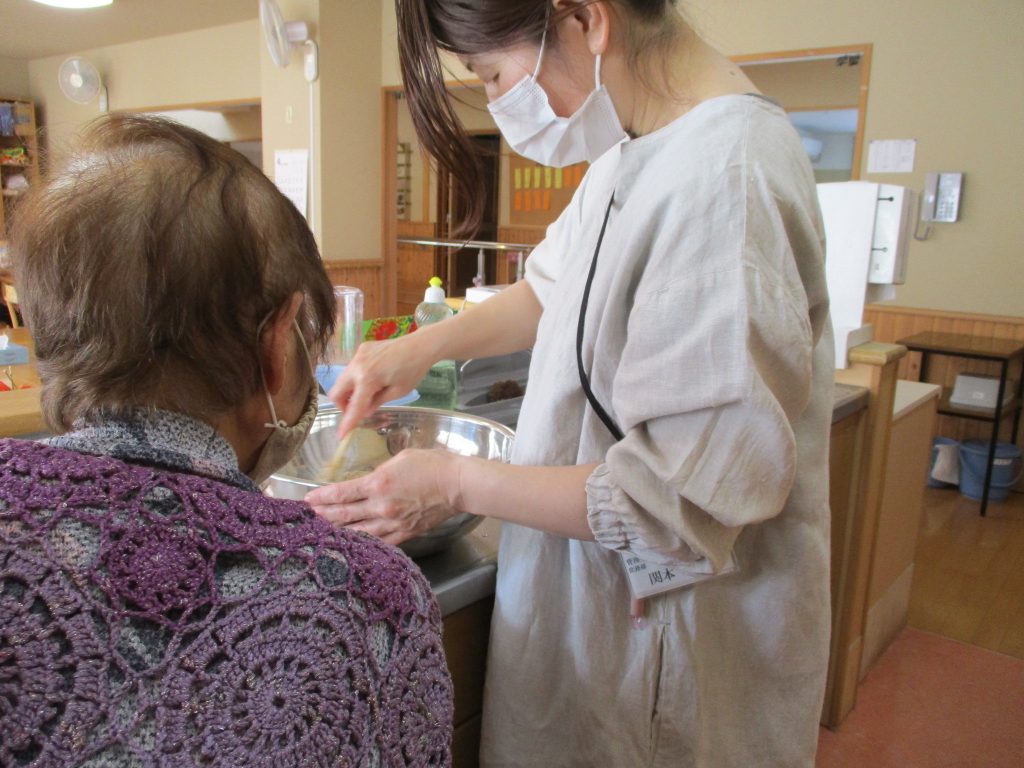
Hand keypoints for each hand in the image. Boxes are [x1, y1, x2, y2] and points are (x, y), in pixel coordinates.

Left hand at [305, 449, 462, 545]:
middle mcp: (382, 507)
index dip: (322, 497)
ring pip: (357, 532)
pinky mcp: (404, 534)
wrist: (457, 485)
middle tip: (307, 517)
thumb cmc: (432, 465)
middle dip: (323, 515)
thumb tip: (367, 482)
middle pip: (344, 515)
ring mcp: (392, 523)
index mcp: (379, 484)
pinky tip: (351, 545)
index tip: (307, 499)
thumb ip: (379, 472)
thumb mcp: (400, 459)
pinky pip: (378, 542)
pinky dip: (362, 543)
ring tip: (321, 532)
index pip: (342, 493)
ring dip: (337, 531)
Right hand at [330, 335, 435, 437]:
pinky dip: (356, 378)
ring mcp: (358, 355)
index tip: (341, 435)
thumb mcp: (398, 392)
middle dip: (343, 405)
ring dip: (350, 391)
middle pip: (336, 392)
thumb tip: (364, 411)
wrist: (420, 345)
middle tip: (357, 410)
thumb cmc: (413, 371)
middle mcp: (357, 366)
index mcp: (368, 379)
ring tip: (368, 394)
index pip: (354, 406)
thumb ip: (377, 402)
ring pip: (342, 380)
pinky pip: (352, 369)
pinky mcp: (362, 349)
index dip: (347, 423)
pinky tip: (374, 378)